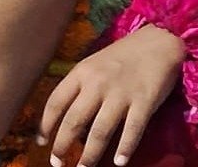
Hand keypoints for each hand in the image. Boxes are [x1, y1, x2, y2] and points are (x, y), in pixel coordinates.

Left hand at [39, 25, 183, 166]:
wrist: (157, 42)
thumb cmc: (122, 56)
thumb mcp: (93, 65)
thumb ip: (81, 88)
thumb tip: (67, 119)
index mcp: (81, 72)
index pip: (56, 101)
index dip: (45, 124)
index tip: (40, 142)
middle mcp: (97, 83)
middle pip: (74, 120)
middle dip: (62, 145)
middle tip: (57, 164)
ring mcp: (121, 93)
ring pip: (100, 131)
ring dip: (90, 156)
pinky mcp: (144, 102)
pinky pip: (132, 130)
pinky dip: (124, 149)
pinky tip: (118, 163)